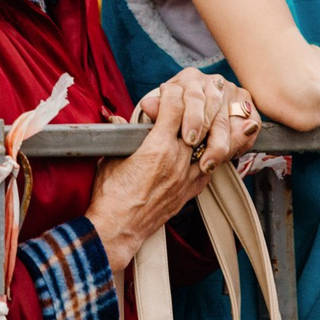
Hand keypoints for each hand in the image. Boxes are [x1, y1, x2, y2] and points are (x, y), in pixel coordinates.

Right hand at [92, 75, 256, 271]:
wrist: (118, 229)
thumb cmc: (110, 196)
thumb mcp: (111, 158)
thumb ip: (119, 136)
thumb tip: (117, 121)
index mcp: (156, 147)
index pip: (175, 108)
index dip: (173, 94)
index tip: (169, 91)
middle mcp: (177, 160)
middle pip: (196, 122)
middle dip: (193, 107)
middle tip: (191, 99)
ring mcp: (186, 177)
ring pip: (208, 145)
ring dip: (205, 132)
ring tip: (203, 122)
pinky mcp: (189, 193)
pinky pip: (207, 170)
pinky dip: (206, 157)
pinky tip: (202, 152)